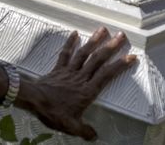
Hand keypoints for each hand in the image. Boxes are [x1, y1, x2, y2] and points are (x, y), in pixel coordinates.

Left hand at [20, 28, 135, 139]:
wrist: (33, 100)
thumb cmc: (53, 112)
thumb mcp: (71, 126)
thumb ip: (84, 131)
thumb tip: (94, 136)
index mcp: (87, 91)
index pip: (107, 75)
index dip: (120, 65)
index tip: (131, 56)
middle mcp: (81, 78)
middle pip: (98, 59)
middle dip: (111, 47)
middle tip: (121, 36)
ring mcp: (69, 71)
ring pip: (84, 53)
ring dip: (94, 41)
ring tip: (103, 30)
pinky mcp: (58, 69)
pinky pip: (65, 54)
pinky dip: (70, 43)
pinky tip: (75, 33)